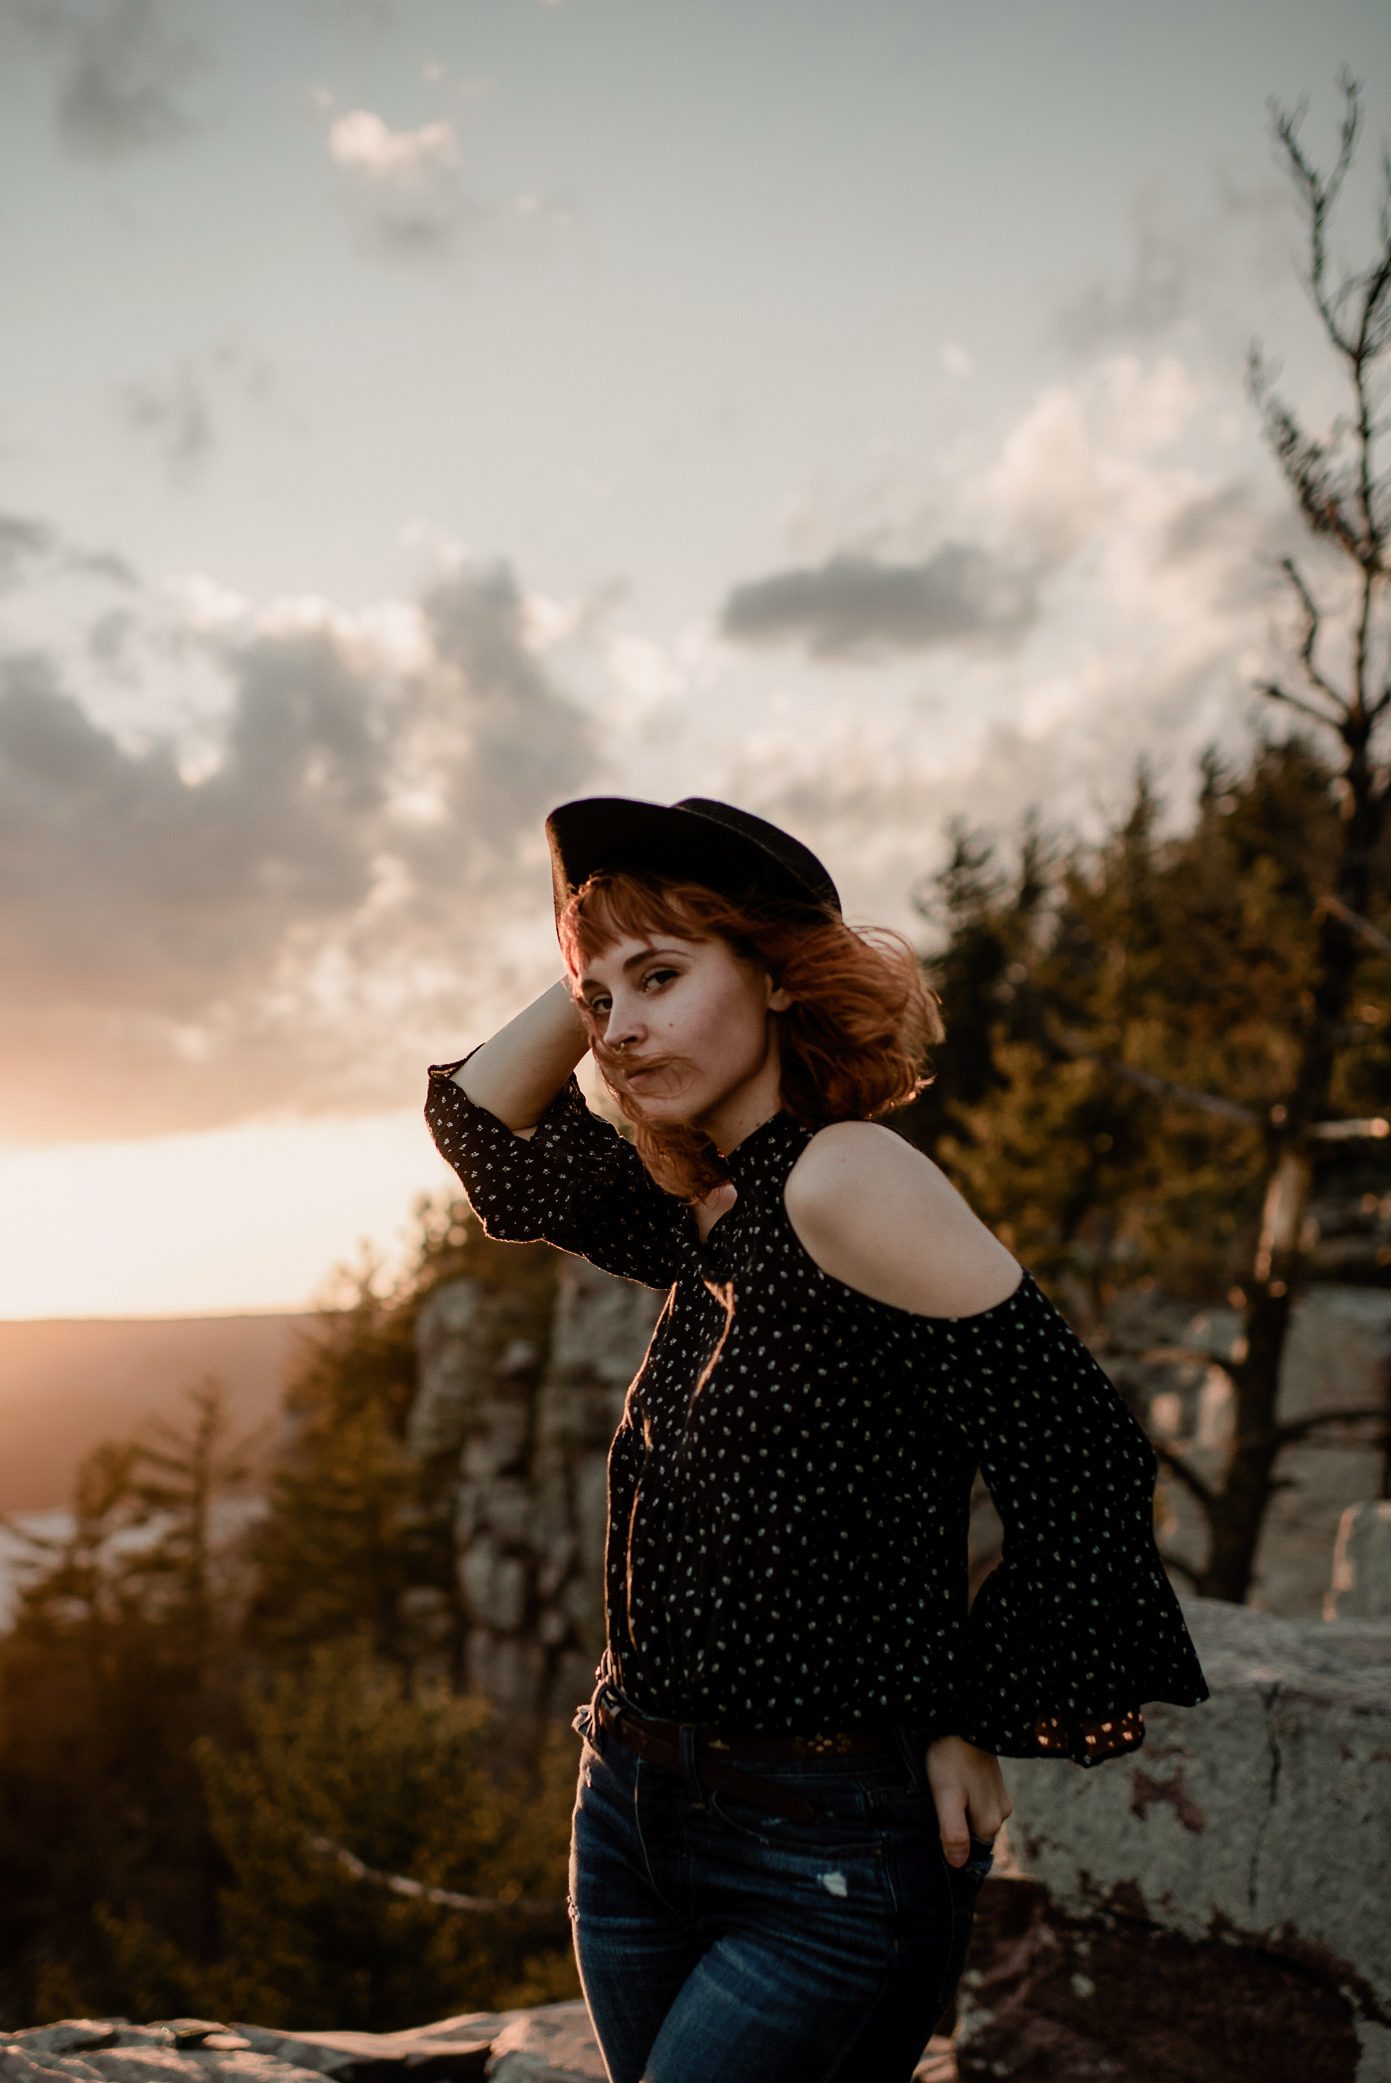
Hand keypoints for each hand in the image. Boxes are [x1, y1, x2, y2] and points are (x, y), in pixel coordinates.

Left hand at [925, 1734, 1011, 1866]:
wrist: (965, 1718)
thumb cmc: (951, 1759)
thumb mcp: (946, 1797)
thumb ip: (953, 1831)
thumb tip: (958, 1864)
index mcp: (990, 1823)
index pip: (970, 1852)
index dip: (950, 1847)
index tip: (931, 1831)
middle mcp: (1001, 1814)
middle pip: (973, 1835)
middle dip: (955, 1829)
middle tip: (932, 1812)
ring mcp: (1000, 1797)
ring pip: (975, 1817)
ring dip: (959, 1813)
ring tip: (939, 1796)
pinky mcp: (995, 1782)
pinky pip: (979, 1801)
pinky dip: (965, 1799)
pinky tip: (951, 1786)